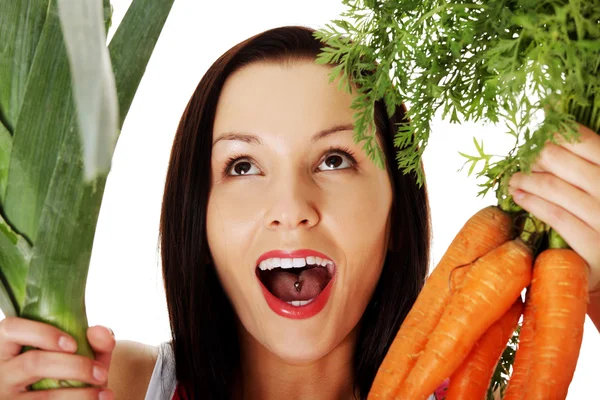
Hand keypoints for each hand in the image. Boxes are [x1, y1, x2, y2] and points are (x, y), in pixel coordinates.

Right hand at [0, 317, 114, 398]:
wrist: (64, 399)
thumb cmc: (70, 371)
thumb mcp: (83, 354)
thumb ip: (95, 339)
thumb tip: (98, 331)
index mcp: (8, 344)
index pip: (11, 329)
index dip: (43, 334)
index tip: (73, 345)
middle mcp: (1, 370)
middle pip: (32, 363)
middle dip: (74, 367)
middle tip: (101, 373)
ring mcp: (6, 396)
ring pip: (41, 396)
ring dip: (79, 394)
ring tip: (104, 392)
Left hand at [508, 123, 599, 292]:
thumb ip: (585, 156)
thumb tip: (554, 113)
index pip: (585, 141)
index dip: (557, 130)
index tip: (540, 126)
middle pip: (562, 161)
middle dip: (535, 155)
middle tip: (524, 157)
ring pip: (554, 188)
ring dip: (526, 179)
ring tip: (513, 178)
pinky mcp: (595, 249)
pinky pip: (557, 218)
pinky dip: (533, 204)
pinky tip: (518, 197)